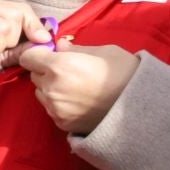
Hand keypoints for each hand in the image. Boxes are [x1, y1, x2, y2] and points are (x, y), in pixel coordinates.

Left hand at [14, 43, 139, 133]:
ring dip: (50, 88)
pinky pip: (51, 109)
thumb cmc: (126, 73)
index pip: (28, 58)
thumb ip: (75, 49)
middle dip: (46, 71)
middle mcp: (51, 88)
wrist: (141, 107)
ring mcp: (54, 108)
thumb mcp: (103, 51)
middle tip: (68, 72)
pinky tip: (79, 102)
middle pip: (34, 76)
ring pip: (41, 93)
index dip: (37, 55)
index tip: (49, 55)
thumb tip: (58, 46)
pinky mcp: (61, 123)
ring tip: (75, 88)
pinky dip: (59, 104)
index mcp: (59, 66)